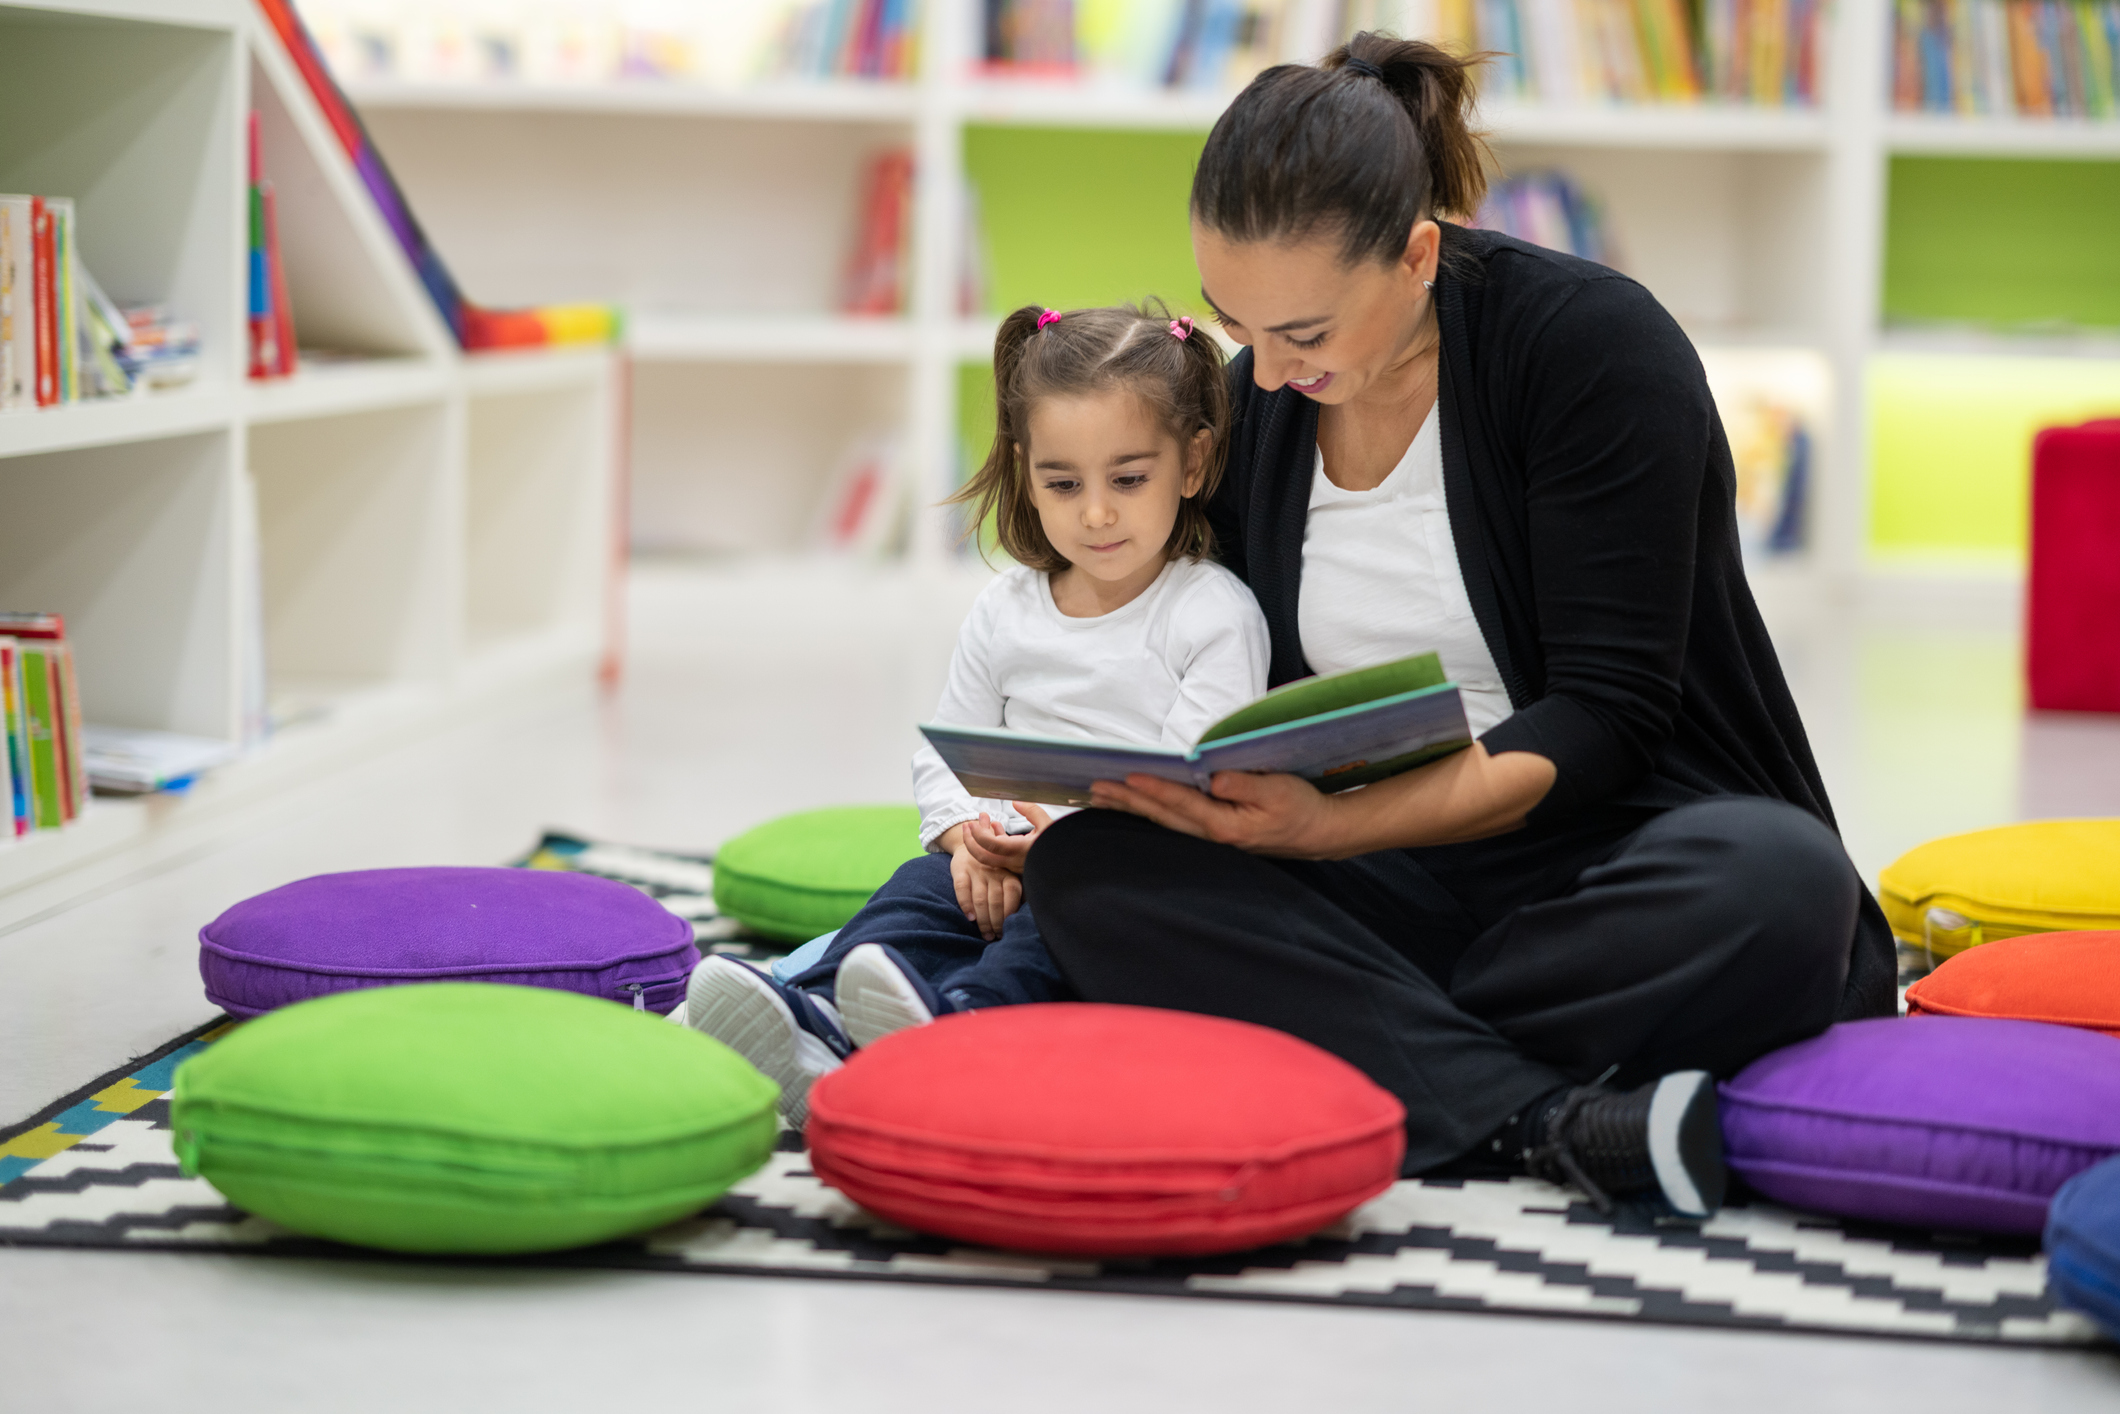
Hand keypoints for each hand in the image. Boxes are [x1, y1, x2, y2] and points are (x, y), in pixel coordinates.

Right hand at [949, 834, 1022, 939]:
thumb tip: (1026, 917)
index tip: (1009, 930)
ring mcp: (977, 871)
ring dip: (983, 920)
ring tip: (986, 934)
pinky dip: (966, 905)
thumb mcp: (1008, 874)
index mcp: (1008, 873)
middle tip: (996, 937)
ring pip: (980, 899)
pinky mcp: (960, 870)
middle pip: (995, 901)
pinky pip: (962, 889)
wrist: (969, 845)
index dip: (1010, 914)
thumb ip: (1016, 892)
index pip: (1012, 895)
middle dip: (997, 923)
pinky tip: (970, 918)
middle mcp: (994, 871)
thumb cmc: (994, 869)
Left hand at [961, 802, 1053, 873]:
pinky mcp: (1017, 864)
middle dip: (970, 842)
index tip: (973, 821)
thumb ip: (1032, 811)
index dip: (978, 834)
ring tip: (978, 822)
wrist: (1070, 865)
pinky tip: (995, 827)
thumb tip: (1016, 802)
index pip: (991, 846)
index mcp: (1021, 850)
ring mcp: (1015, 865)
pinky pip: (999, 855)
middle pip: (983, 857)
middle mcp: (1014, 861)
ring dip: (981, 841)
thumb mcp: (1049, 824)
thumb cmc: (1062, 843)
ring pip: (990, 857)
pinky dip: (993, 842)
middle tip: (966, 826)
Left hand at [1088, 770, 1338, 857]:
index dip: (1154, 789)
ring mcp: (1211, 838)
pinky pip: (1172, 823)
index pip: (1181, 804)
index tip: (1127, 776)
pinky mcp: (1213, 833)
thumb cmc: (1301, 808)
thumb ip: (1244, 785)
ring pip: (1163, 822)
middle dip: (1127, 801)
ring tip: (1101, 796)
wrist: (1319, 833)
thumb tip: (1212, 778)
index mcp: (1226, 825)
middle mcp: (1213, 836)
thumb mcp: (1279, 790)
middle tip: (1095, 787)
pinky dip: (1149, 813)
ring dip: (1131, 808)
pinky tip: (1133, 806)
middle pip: (1162, 816)